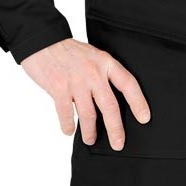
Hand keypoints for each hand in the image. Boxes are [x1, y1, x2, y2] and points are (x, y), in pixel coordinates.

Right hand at [20, 38, 150, 150]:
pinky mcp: (58, 88)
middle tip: (118, 144)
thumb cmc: (67, 50)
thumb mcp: (92, 55)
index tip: (144, 118)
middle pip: (110, 106)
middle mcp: (93, 72)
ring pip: (88, 114)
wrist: (41, 41)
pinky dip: (68, 126)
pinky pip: (66, 114)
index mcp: (104, 62)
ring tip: (91, 140)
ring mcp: (76, 81)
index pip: (128, 83)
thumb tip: (110, 100)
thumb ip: (102, 73)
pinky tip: (69, 131)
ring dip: (90, 132)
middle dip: (115, 129)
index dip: (138, 102)